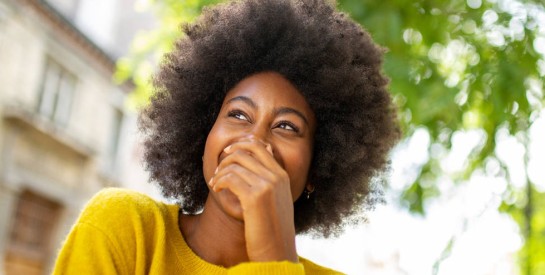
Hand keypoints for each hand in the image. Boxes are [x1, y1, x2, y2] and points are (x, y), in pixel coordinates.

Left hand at [209, 139, 297, 261]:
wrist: (278, 251)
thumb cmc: (273, 228)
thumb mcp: (278, 199)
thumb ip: (271, 180)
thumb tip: (264, 154)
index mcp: (282, 175)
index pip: (258, 146)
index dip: (239, 145)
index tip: (227, 153)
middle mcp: (276, 177)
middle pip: (244, 151)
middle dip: (226, 158)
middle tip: (217, 171)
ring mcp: (267, 186)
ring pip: (234, 164)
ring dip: (219, 172)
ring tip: (215, 184)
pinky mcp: (255, 197)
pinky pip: (230, 178)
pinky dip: (219, 181)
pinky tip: (217, 189)